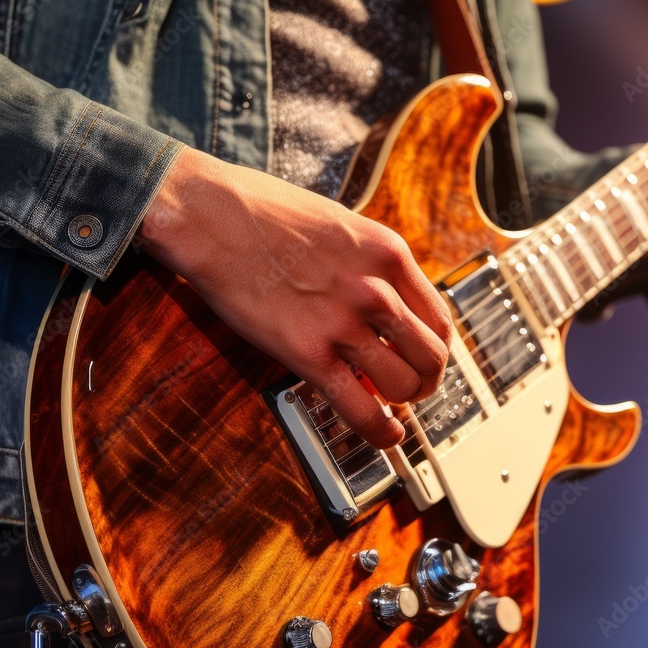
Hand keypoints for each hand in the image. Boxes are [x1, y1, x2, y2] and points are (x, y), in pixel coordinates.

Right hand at [138, 146, 451, 448]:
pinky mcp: (308, 353)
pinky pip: (360, 408)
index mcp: (388, 253)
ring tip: (388, 405)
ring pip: (403, 384)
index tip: (423, 358)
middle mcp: (376, 289)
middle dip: (426, 381)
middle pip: (432, 356)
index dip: (436, 348)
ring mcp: (343, 323)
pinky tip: (385, 436)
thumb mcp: (341, 224)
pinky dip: (380, 431)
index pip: (439, 318)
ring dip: (401, 402)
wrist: (208, 215)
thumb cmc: (263, 212)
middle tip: (412, 388)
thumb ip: (370, 264)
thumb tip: (385, 300)